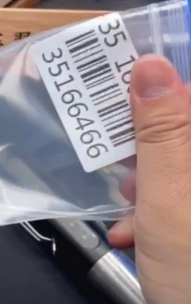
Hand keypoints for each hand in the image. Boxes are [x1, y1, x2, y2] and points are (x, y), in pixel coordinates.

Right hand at [109, 56, 190, 303]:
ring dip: (154, 182)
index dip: (161, 83)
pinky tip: (141, 237)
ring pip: (185, 167)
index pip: (190, 91)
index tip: (120, 85)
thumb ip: (161, 130)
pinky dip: (167, 210)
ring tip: (129, 211)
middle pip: (186, 129)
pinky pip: (187, 198)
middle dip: (151, 143)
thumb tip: (151, 65)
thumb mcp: (171, 199)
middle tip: (121, 163)